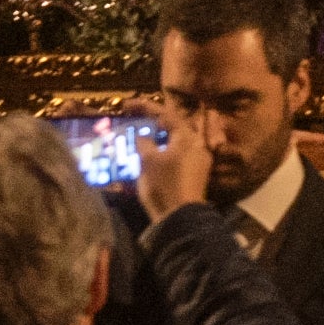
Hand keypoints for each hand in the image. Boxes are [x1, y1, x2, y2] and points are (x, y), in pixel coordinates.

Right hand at [134, 98, 208, 225]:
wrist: (181, 219)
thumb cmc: (164, 185)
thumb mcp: (149, 160)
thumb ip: (144, 142)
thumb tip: (143, 137)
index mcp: (187, 137)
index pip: (165, 114)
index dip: (144, 107)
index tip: (126, 105)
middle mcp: (196, 145)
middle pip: (172, 127)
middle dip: (152, 123)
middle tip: (133, 120)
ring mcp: (198, 161)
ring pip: (174, 142)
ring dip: (156, 139)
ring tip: (137, 139)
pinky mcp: (194, 175)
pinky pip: (176, 156)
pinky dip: (161, 152)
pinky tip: (148, 157)